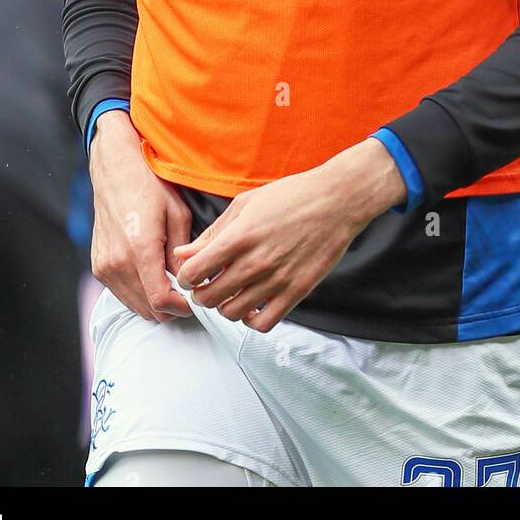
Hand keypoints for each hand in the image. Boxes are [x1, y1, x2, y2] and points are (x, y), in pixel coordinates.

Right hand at [88, 109, 193, 320]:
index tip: (194, 300)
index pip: (160, 300)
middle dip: (171, 307)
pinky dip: (139, 293)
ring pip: (135, 305)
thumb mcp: (178, 214)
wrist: (114, 170)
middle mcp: (117, 262)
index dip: (181, 307)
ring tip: (171, 282)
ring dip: (155, 302)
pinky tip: (152, 274)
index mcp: (140, 248)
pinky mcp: (98, 266)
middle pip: (148, 309)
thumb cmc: (149, 186)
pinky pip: (122, 294)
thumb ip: (183, 253)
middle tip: (187, 291)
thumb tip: (191, 281)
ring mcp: (104, 266)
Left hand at [172, 138, 405, 331]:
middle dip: (201, 293)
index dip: (186, 276)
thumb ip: (212, 232)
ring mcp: (277, 280)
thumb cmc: (290, 196)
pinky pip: (263, 323)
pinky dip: (251, 320)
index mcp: (240, 237)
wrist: (336, 201)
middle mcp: (256, 262)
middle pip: (209, 298)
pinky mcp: (296, 292)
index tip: (192, 273)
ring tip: (231, 292)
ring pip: (233, 313)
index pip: (194, 272)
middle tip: (208, 284)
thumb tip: (183, 255)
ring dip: (225, 306)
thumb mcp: (245, 204)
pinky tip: (253, 304)